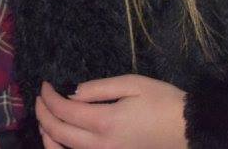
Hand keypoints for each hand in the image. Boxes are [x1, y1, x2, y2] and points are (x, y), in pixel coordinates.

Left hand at [35, 76, 186, 148]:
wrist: (188, 131)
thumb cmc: (162, 102)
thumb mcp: (132, 84)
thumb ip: (98, 88)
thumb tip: (71, 93)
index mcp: (105, 122)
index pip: (63, 110)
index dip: (48, 96)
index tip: (45, 84)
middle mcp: (100, 146)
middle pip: (57, 133)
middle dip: (42, 114)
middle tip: (40, 98)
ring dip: (47, 136)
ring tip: (45, 118)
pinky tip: (61, 138)